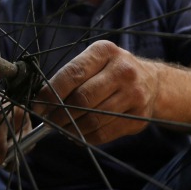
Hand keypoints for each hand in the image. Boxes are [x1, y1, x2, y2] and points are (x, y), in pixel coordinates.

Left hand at [36, 40, 159, 145]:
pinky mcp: (138, 117)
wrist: (152, 82)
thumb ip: (71, 76)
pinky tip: (78, 134)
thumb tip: (41, 102)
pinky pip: (104, 133)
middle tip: (49, 121)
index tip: (38, 107)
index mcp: (105, 52)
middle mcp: (123, 71)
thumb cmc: (112, 71)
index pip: (72, 75)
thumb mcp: (95, 61)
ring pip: (92, 119)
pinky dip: (86, 137)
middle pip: (82, 99)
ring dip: (71, 129)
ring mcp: (134, 95)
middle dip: (59, 114)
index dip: (51, 94)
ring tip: (62, 129)